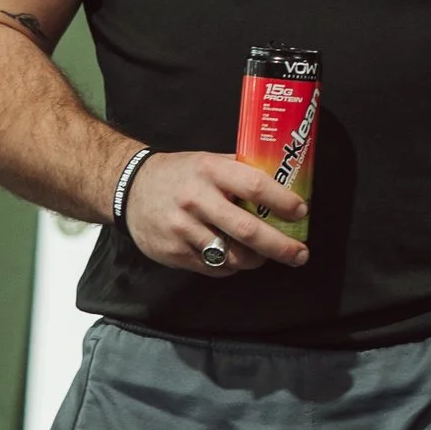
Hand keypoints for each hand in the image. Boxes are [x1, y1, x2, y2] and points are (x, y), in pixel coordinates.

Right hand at [122, 149, 309, 273]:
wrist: (129, 188)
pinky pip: (214, 268)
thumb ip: (242, 172)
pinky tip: (232, 256)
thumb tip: (286, 185)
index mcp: (210, 171)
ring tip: (264, 255)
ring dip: (256, 259)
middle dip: (280, 246)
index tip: (301, 212)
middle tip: (300, 254)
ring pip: (232, 255)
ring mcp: (182, 228)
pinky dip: (230, 265)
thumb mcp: (209, 161)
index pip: (255, 186)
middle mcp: (196, 199)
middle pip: (247, 230)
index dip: (283, 202)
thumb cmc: (181, 175)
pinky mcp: (173, 252)